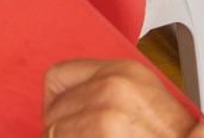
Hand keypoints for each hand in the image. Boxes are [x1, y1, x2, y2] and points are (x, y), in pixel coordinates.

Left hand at [43, 59, 195, 137]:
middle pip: (54, 108)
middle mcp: (114, 86)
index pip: (58, 76)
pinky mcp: (106, 134)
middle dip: (64, 131)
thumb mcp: (149, 107)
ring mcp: (108, 113)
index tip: (66, 119)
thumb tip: (74, 105)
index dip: (59, 102)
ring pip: (56, 131)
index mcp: (126, 71)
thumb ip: (111, 96)